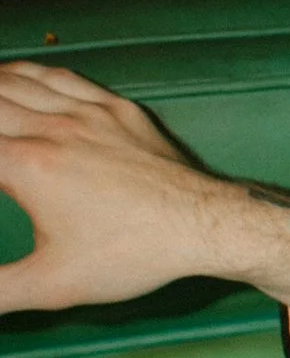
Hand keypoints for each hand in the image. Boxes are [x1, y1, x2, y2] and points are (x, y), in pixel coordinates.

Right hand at [0, 62, 289, 316]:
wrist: (204, 225)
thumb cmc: (132, 255)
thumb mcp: (51, 285)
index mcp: (27, 165)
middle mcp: (51, 128)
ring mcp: (87, 113)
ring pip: (19, 80)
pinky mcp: (118, 109)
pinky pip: (63, 76)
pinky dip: (29, 72)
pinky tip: (18, 75)